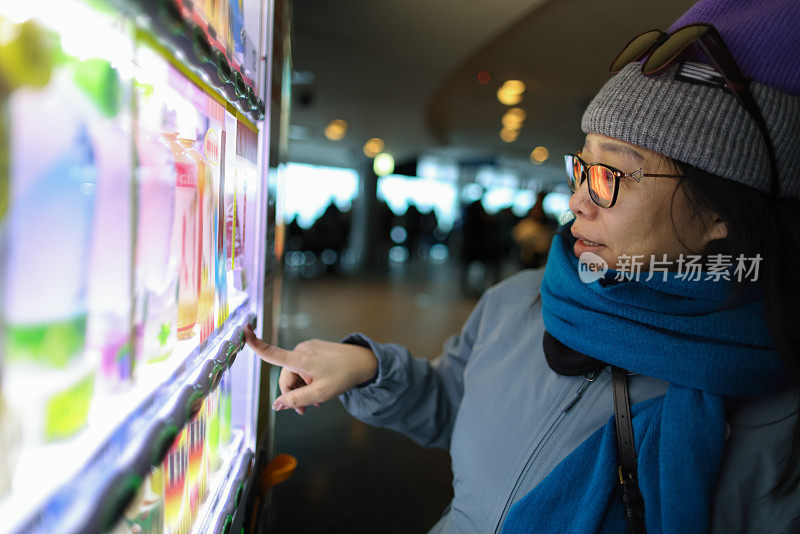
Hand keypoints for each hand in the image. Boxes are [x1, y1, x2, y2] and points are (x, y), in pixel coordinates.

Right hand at [243, 326, 377, 414]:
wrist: (363, 362)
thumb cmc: (343, 376)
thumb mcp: (320, 394)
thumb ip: (297, 400)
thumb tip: (276, 406)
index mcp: (301, 359)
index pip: (273, 353)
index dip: (256, 344)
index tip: (243, 331)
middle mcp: (301, 350)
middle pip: (285, 376)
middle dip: (292, 393)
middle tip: (305, 410)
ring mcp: (307, 348)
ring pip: (294, 373)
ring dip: (301, 388)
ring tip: (316, 400)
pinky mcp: (313, 349)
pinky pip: (303, 367)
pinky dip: (307, 379)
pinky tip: (319, 388)